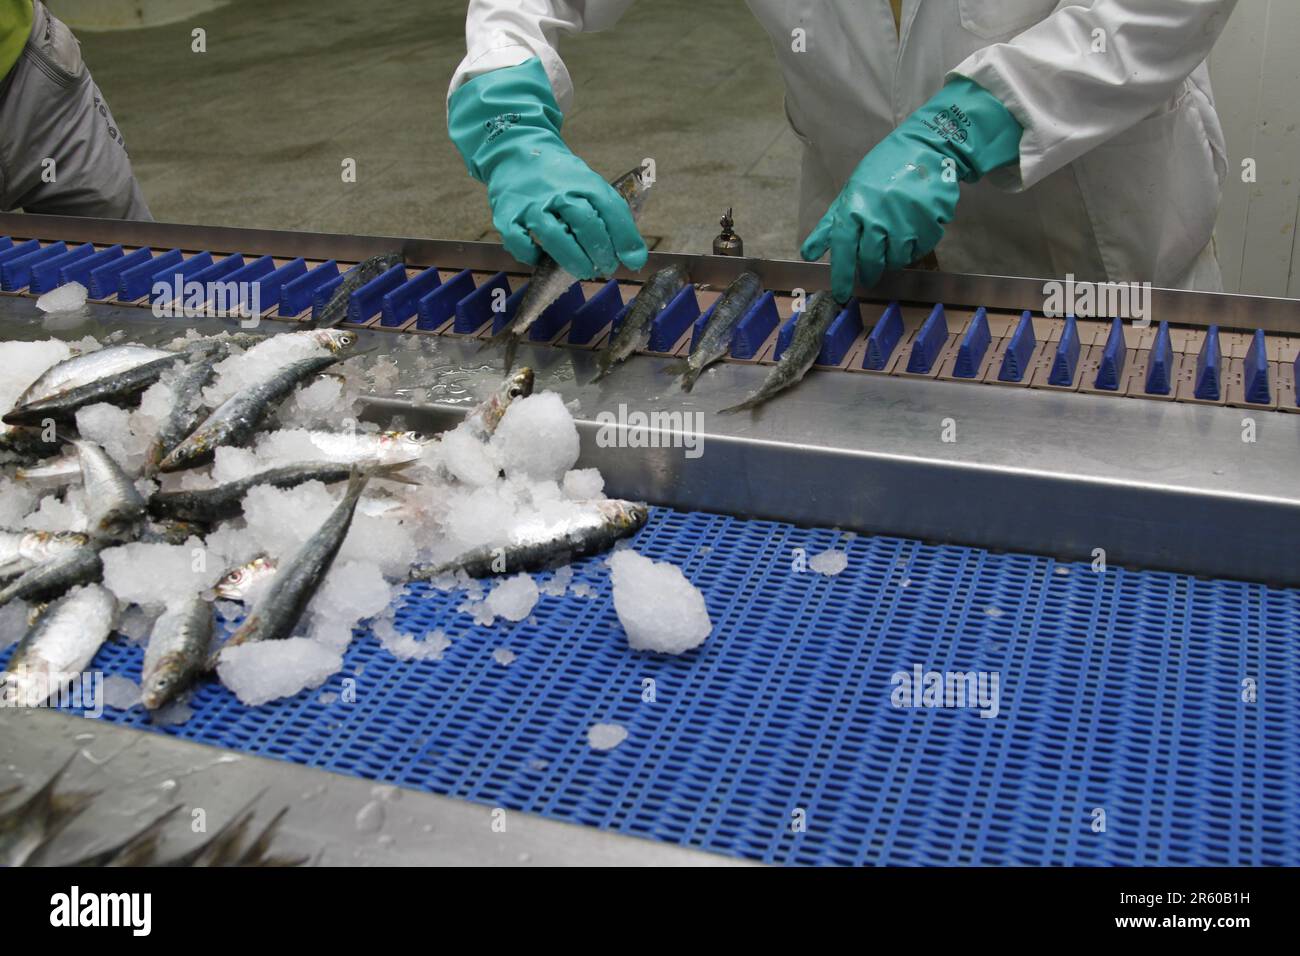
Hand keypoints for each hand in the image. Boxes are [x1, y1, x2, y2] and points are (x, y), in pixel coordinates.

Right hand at [448, 58, 646, 278]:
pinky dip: (532, 256)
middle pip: (586, 223)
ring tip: (583, 270)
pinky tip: (542, 258)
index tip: (632, 261)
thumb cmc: (560, 178)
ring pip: (554, 236)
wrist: (516, 151)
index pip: (611, 210)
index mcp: (584, 181)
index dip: (625, 239)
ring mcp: (530, 203)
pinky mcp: (506, 215)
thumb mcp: (589, 186)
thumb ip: (612, 218)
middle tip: (606, 267)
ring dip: (573, 260)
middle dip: (601, 252)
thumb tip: (634, 259)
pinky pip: (520, 243)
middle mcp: (558, 191)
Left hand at [800, 76, 1021, 301]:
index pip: (842, 249)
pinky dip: (916, 245)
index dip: (841, 275)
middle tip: (871, 273)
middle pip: (870, 260)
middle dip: (870, 271)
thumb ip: (830, 224)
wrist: (927, 147)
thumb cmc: (883, 171)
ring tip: (894, 239)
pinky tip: (914, 229)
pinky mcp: (930, 223)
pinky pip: (920, 249)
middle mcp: (878, 218)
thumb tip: (807, 253)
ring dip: (893, 257)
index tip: (841, 294)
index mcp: (855, 208)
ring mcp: (905, 222)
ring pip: (896, 259)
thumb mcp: (851, 192)